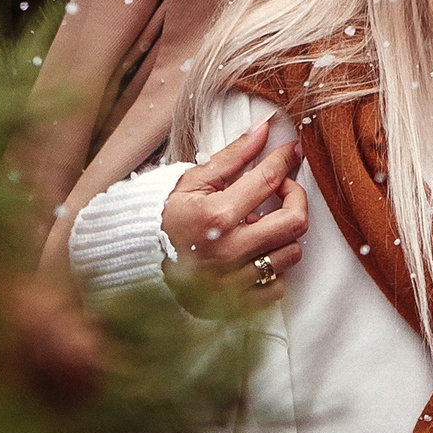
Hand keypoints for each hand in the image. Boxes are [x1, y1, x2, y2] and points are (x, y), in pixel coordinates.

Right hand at [160, 119, 307, 308]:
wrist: (137, 262)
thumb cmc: (164, 218)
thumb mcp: (193, 181)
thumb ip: (232, 156)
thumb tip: (264, 128)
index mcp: (215, 216)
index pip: (268, 180)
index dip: (285, 160)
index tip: (291, 152)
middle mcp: (228, 250)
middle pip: (294, 222)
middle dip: (296, 198)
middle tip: (282, 190)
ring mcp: (233, 280)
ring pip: (291, 254)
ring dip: (283, 234)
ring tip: (262, 225)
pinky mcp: (236, 304)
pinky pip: (278, 287)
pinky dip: (274, 269)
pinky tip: (256, 255)